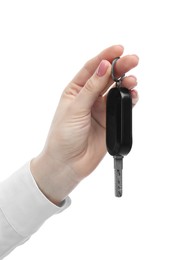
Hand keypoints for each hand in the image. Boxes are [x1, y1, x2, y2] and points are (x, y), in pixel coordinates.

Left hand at [31, 45, 138, 203]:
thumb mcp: (75, 108)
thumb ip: (91, 88)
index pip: (92, 68)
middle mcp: (89, 97)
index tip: (118, 49)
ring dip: (126, 83)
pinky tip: (133, 95)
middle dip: (120, 67)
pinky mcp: (110, 121)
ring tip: (133, 80)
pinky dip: (129, 100)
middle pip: (107, 77)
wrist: (68, 163)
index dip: (105, 57)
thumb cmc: (63, 136)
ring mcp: (100, 109)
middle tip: (133, 60)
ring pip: (116, 91)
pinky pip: (122, 107)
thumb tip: (104, 66)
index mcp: (76, 90)